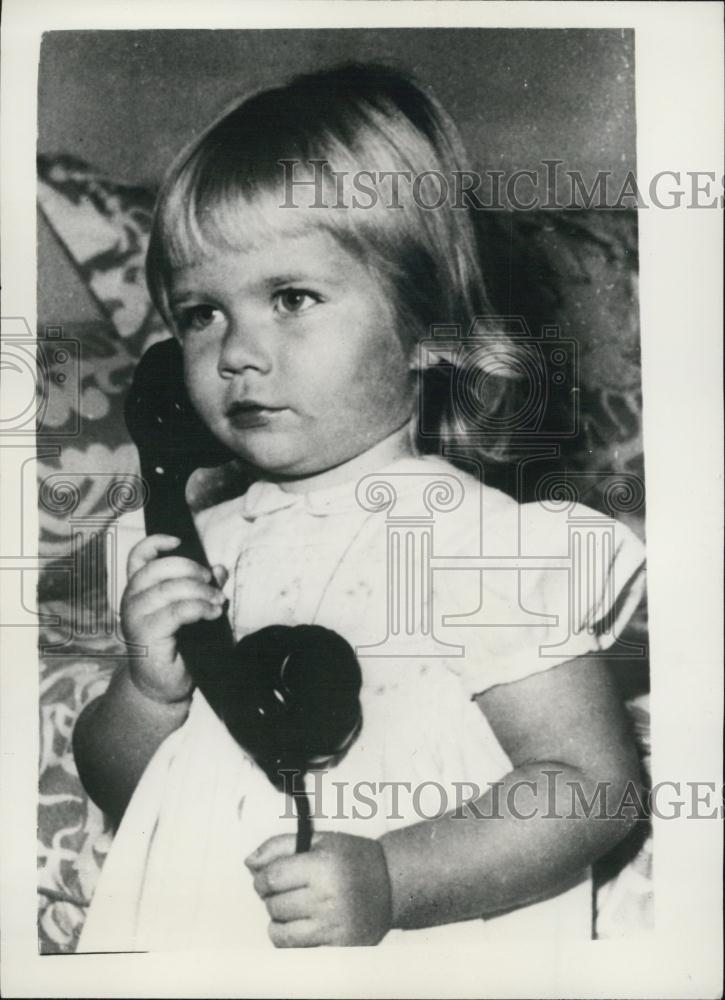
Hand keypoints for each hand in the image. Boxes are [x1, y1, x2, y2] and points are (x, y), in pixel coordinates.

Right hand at [121, 534, 227, 703]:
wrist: (162, 686)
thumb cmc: (176, 646)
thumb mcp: (191, 611)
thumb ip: (201, 588)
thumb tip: (219, 569)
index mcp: (139, 590)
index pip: (137, 557)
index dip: (156, 543)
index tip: (179, 540)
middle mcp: (131, 600)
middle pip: (156, 569)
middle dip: (189, 568)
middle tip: (211, 580)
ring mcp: (135, 618)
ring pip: (168, 589)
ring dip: (200, 591)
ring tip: (217, 601)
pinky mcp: (146, 636)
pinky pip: (176, 612)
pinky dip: (199, 608)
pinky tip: (212, 613)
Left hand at [246, 832, 391, 946]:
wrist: (393, 884)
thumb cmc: (354, 859)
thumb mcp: (319, 840)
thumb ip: (280, 847)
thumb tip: (249, 863)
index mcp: (323, 867)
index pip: (272, 878)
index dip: (261, 878)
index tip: (266, 878)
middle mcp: (328, 898)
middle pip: (274, 906)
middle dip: (271, 898)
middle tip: (287, 891)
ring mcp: (334, 928)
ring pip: (281, 934)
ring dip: (279, 921)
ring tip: (294, 909)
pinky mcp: (340, 949)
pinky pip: (298, 953)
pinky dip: (293, 941)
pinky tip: (304, 925)